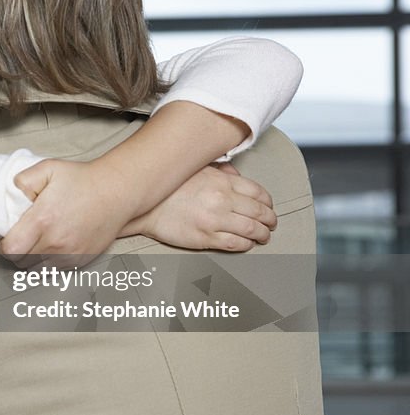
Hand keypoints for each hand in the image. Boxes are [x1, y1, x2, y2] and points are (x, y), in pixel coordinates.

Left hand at [0, 159, 133, 261]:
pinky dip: (48, 262)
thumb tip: (11, 194)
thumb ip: (23, 180)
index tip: (9, 236)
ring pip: (36, 270)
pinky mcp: (80, 260)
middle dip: (17, 252)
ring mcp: (69, 254)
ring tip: (36, 242)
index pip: (11, 250)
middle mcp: (55, 242)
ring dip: (31, 259)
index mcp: (43, 220)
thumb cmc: (81, 179)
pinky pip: (54, 270)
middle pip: (21, 262)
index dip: (5, 245)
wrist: (115, 191)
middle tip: (22, 237)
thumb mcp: (48, 168)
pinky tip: (51, 246)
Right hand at [125, 163, 276, 251]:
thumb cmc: (167, 188)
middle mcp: (223, 200)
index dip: (268, 203)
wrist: (143, 205)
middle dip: (270, 220)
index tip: (268, 207)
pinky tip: (247, 244)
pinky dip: (246, 245)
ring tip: (263, 237)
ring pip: (252, 230)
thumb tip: (236, 175)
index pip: (258, 193)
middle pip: (259, 212)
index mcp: (222, 182)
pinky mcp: (206, 238)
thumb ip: (219, 171)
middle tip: (271, 224)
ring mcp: (215, 220)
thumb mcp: (196, 170)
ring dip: (262, 234)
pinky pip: (236, 244)